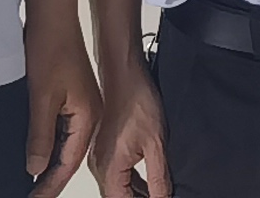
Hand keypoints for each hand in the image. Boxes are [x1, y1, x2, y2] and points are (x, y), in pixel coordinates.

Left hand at [26, 33, 102, 193]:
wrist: (53, 17)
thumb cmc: (50, 49)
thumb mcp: (40, 98)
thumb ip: (39, 136)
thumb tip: (35, 168)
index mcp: (89, 117)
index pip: (67, 162)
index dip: (50, 184)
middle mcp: (91, 115)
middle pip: (69, 156)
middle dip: (51, 178)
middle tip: (32, 195)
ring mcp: (83, 105)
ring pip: (65, 144)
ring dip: (49, 162)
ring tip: (32, 181)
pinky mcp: (74, 97)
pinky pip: (63, 129)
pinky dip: (49, 143)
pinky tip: (35, 151)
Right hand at [91, 69, 171, 197]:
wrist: (124, 74)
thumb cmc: (136, 100)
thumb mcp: (156, 144)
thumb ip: (158, 178)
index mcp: (109, 168)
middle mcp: (98, 165)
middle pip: (117, 197)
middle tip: (160, 196)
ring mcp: (99, 157)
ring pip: (117, 187)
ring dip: (136, 194)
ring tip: (157, 193)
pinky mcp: (103, 148)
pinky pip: (116, 174)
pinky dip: (132, 181)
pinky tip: (148, 183)